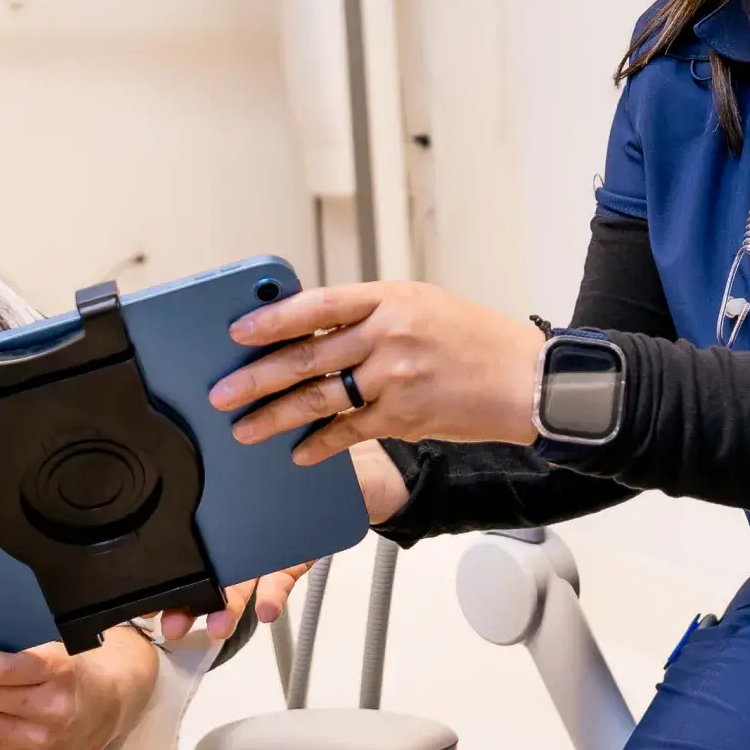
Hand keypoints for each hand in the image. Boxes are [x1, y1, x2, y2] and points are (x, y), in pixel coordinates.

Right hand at [155, 441, 410, 640]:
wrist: (365, 469)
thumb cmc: (310, 449)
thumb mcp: (277, 439)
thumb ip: (250, 439)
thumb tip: (217, 411)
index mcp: (230, 499)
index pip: (192, 529)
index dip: (169, 559)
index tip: (148, 587)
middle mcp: (242, 526)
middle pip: (207, 565)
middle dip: (185, 598)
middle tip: (171, 620)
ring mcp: (268, 545)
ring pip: (239, 582)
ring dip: (225, 607)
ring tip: (217, 625)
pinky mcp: (297, 557)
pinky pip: (282, 579)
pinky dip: (274, 596)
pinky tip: (266, 610)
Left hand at [210, 280, 544, 464]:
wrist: (527, 378)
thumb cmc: (475, 339)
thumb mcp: (421, 306)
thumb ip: (370, 315)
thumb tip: (312, 333)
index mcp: (390, 297)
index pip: (318, 304)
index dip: (274, 318)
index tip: (239, 331)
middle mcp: (389, 333)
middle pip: (307, 356)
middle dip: (256, 377)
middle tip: (222, 393)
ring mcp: (396, 376)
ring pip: (319, 398)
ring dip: (276, 416)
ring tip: (245, 429)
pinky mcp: (405, 416)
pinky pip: (349, 431)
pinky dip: (321, 444)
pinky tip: (299, 453)